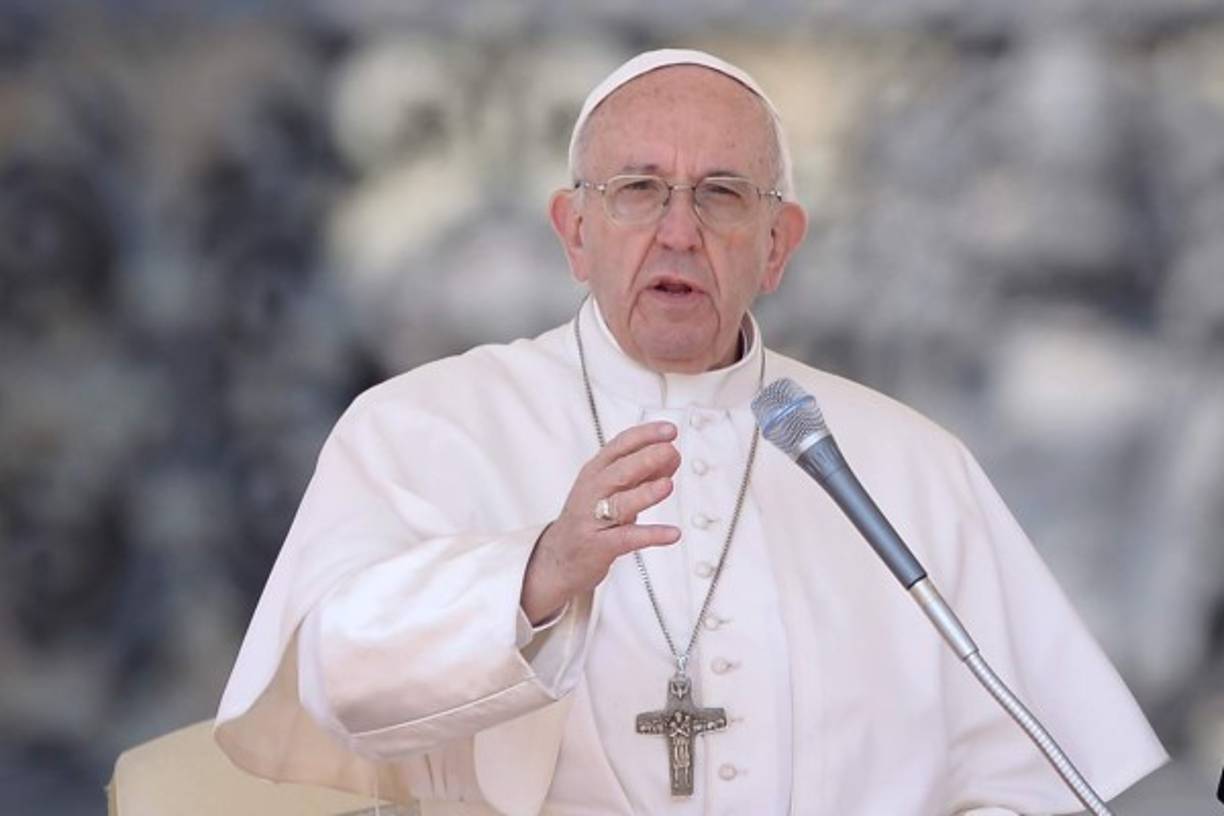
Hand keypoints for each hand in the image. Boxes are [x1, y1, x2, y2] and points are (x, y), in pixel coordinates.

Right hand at [521, 421, 681, 623]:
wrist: (558, 557)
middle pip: (618, 471)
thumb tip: (672, 456)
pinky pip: (627, 539)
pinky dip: (651, 535)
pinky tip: (672, 533)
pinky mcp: (599, 546)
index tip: (669, 430)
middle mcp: (592, 491)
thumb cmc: (590, 518)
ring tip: (668, 485)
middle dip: (645, 459)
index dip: (644, 435)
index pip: (620, 446)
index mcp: (596, 471)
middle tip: (670, 451)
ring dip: (645, 493)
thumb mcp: (611, 489)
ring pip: (620, 503)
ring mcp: (593, 519)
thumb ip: (641, 473)